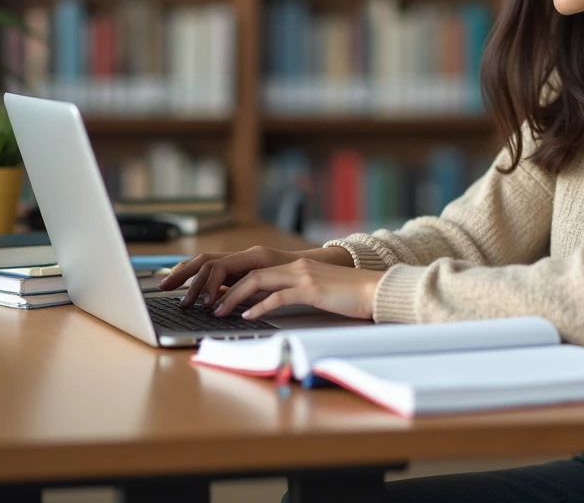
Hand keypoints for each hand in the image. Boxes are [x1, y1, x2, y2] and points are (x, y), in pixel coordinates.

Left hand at [213, 259, 384, 320]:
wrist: (376, 290)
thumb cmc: (350, 295)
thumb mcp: (318, 291)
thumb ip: (296, 293)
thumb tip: (272, 306)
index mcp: (296, 267)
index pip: (255, 271)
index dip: (232, 282)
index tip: (215, 296)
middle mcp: (296, 267)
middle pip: (249, 273)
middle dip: (224, 289)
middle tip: (207, 305)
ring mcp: (303, 276)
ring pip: (257, 281)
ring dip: (233, 298)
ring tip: (219, 312)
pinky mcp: (311, 289)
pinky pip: (278, 296)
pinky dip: (259, 307)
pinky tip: (248, 317)